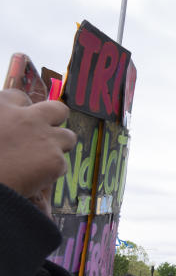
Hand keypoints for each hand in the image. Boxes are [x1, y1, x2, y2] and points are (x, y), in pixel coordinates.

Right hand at [0, 90, 75, 215]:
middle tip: (47, 134)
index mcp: (0, 107)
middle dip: (56, 120)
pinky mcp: (55, 160)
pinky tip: (36, 178)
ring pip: (68, 136)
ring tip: (42, 159)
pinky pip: (62, 164)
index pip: (20, 97)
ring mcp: (44, 138)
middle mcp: (27, 118)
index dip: (23, 110)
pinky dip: (51, 172)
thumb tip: (8, 130)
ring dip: (59, 146)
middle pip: (58, 109)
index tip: (21, 121)